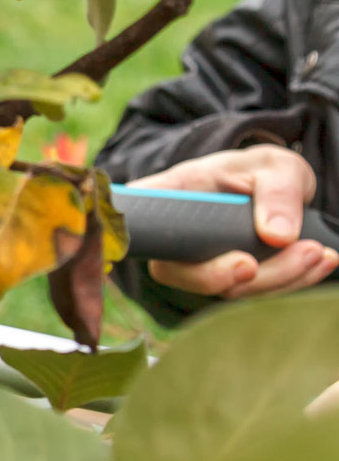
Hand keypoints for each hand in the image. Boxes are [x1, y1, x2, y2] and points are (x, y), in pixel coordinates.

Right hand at [130, 145, 338, 297]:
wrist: (274, 187)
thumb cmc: (262, 170)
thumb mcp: (276, 167)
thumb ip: (277, 194)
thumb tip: (276, 236)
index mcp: (170, 194)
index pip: (141, 225)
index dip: (168, 251)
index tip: (239, 262)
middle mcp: (173, 234)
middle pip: (184, 273)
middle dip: (242, 276)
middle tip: (299, 253)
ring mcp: (195, 262)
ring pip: (226, 289)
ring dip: (281, 278)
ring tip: (319, 252)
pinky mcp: (224, 279)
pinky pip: (251, 292)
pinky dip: (291, 282)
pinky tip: (318, 262)